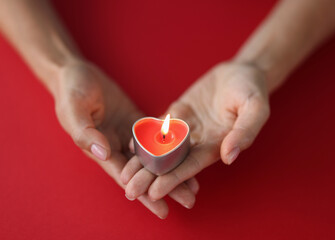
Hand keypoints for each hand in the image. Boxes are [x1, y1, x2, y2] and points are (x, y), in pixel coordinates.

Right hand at [54, 62, 198, 218]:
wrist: (76, 73)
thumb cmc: (71, 90)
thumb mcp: (74, 109)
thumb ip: (86, 133)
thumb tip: (106, 153)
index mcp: (101, 150)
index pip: (126, 177)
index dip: (144, 194)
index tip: (163, 210)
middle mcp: (117, 146)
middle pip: (145, 172)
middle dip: (166, 187)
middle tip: (190, 201)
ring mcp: (128, 134)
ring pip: (154, 157)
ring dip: (172, 170)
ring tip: (195, 183)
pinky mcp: (137, 122)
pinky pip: (156, 136)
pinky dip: (170, 146)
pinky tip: (187, 153)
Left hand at [121, 60, 269, 200]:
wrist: (241, 73)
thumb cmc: (252, 90)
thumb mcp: (256, 108)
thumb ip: (244, 132)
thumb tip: (229, 157)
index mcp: (216, 145)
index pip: (190, 167)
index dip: (172, 180)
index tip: (154, 193)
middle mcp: (198, 142)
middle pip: (172, 163)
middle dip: (151, 178)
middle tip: (129, 192)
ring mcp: (186, 128)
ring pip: (161, 149)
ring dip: (143, 163)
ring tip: (123, 176)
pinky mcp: (178, 115)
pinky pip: (159, 128)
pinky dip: (144, 137)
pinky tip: (129, 146)